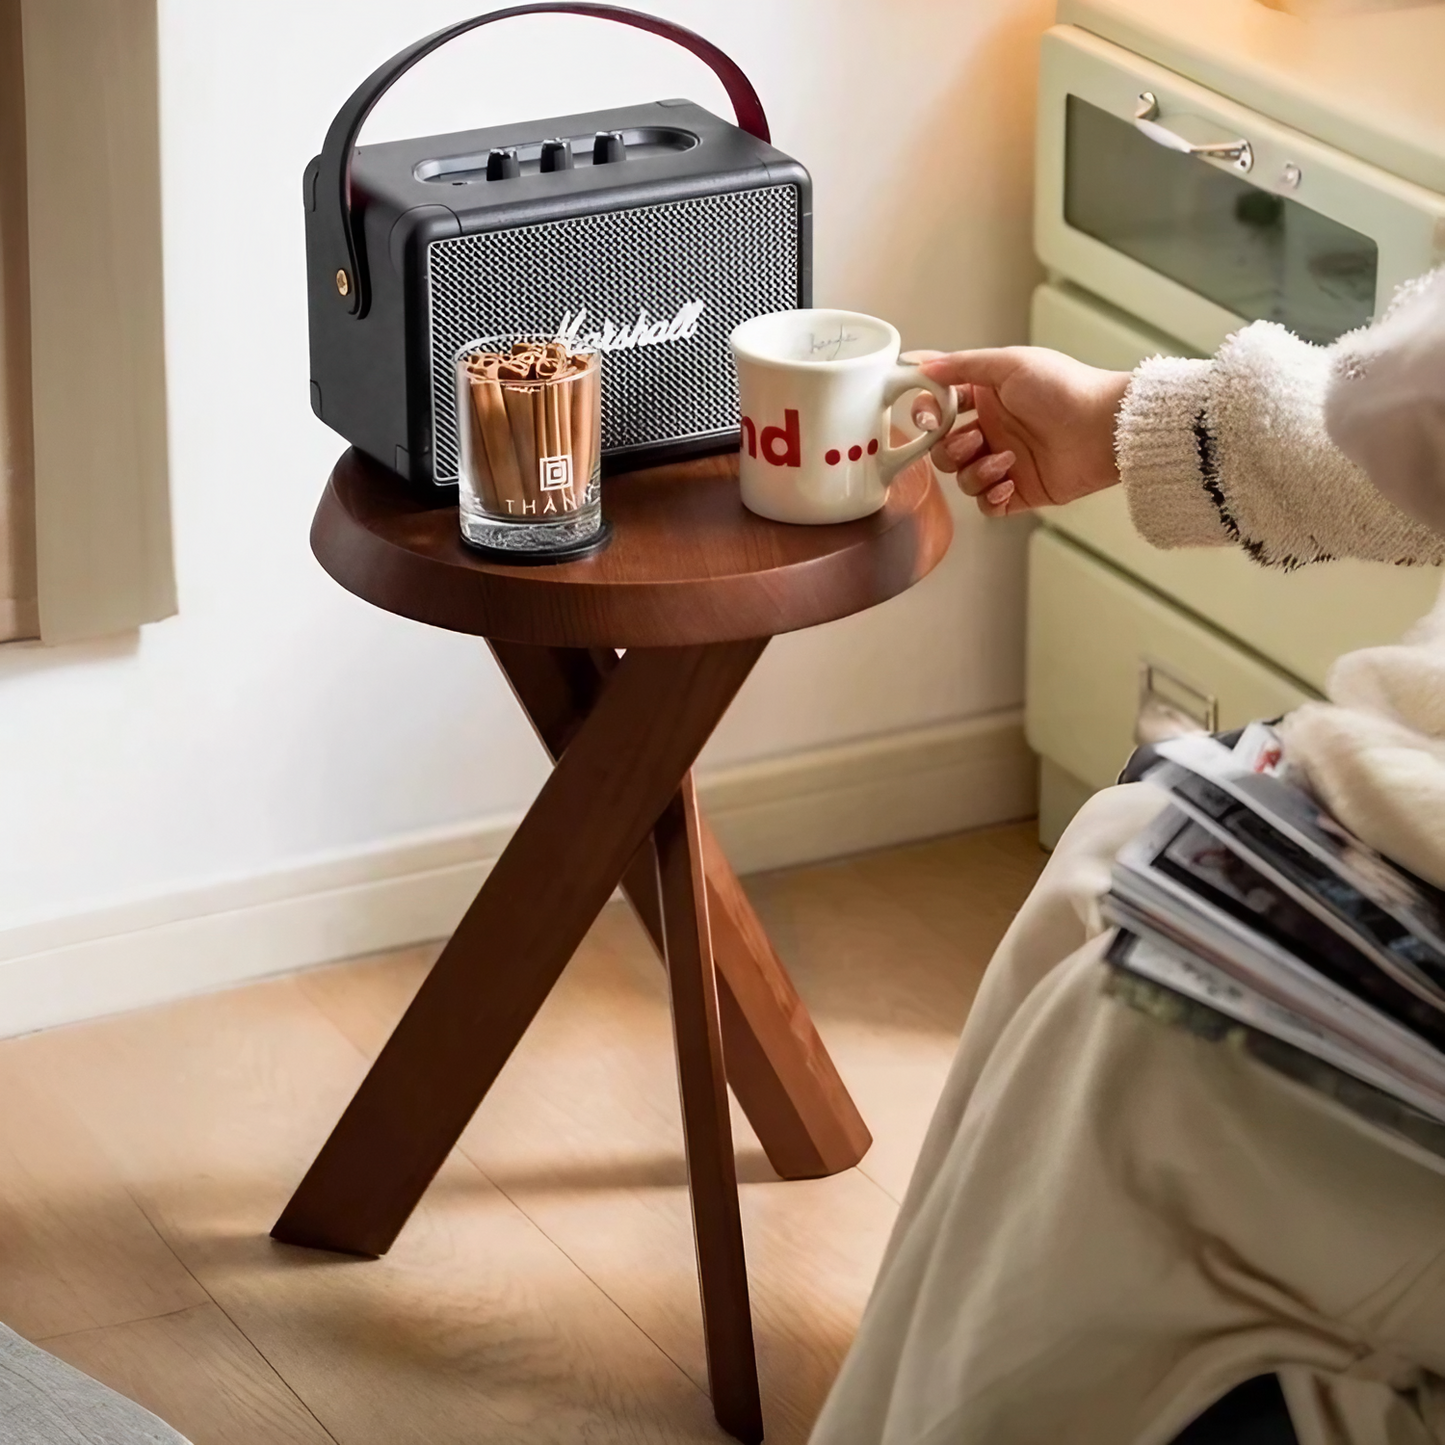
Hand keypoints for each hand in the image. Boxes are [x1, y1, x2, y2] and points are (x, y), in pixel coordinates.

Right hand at [906, 347, 1129, 516]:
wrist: (1105, 428)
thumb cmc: (1066, 389)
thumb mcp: (1010, 364)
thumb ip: (961, 365)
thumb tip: (920, 366)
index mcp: (986, 398)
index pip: (939, 409)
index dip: (927, 415)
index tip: (930, 417)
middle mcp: (993, 430)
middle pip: (942, 450)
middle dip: (950, 449)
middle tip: (975, 440)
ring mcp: (1004, 462)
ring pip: (961, 479)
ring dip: (975, 472)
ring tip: (1005, 461)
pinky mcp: (1019, 492)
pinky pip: (986, 505)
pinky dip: (991, 497)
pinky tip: (1010, 482)